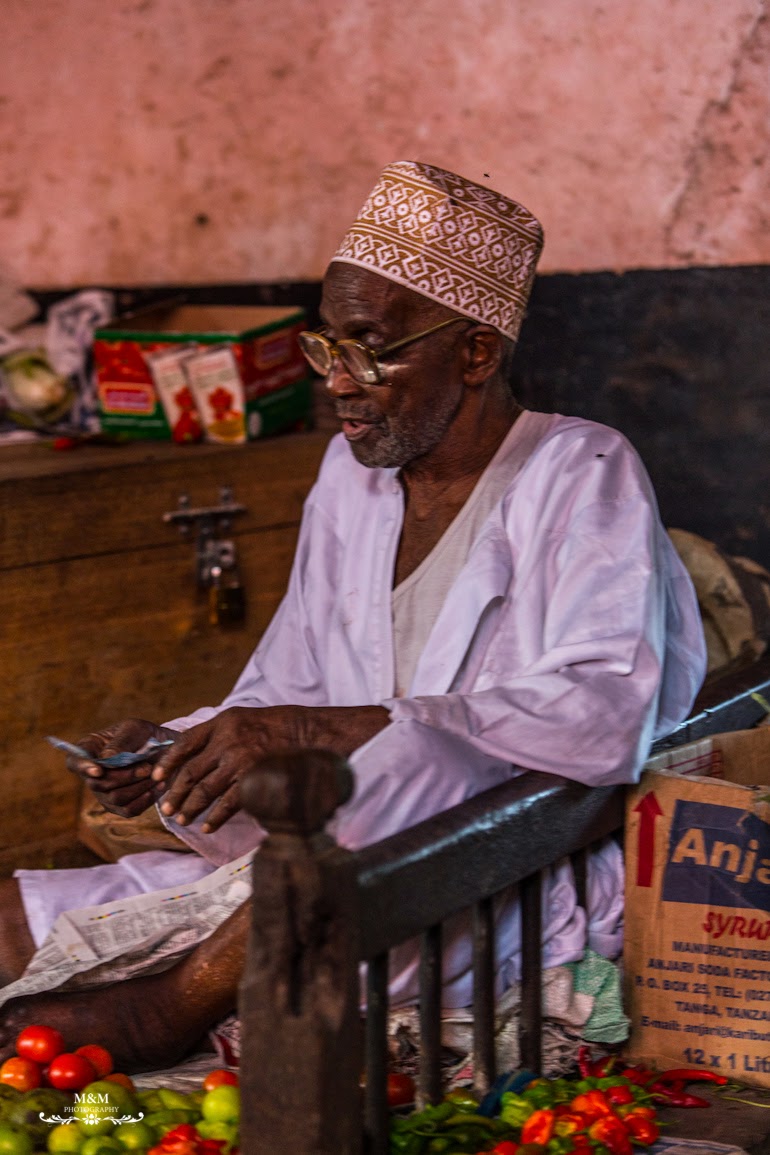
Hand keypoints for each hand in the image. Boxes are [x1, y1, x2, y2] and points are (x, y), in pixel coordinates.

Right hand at [67, 718, 177, 817]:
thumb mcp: (134, 729)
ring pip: (115, 798)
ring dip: (138, 787)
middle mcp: (93, 774)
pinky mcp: (121, 806)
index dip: (82, 767)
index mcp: (90, 749)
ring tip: (155, 775)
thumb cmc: (144, 735)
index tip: (98, 770)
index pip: (74, 761)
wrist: (166, 750)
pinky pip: (129, 810)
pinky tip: (157, 787)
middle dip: (124, 777)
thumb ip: (120, 742)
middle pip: (97, 784)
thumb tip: (106, 758)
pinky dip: (145, 799)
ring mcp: (105, 793)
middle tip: (147, 768)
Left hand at [152, 704, 389, 832]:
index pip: (185, 742)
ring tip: (182, 819)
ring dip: (191, 807)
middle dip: (175, 793)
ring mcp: (240, 760)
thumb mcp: (243, 719)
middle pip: (190, 771)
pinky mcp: (254, 778)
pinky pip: (228, 803)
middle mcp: (227, 740)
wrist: (310, 731)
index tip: (155, 777)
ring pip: (205, 790)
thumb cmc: (276, 726)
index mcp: (222, 722)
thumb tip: (192, 758)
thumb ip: (218, 734)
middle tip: (166, 808)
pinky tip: (208, 826)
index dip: (167, 762)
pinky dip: (216, 817)